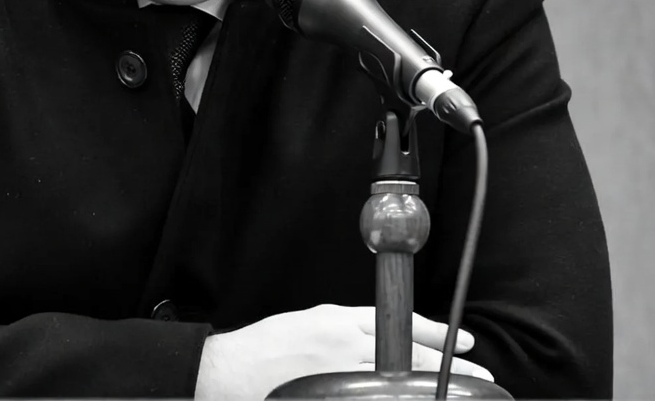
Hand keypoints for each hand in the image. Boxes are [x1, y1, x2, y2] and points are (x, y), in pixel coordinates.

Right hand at [194, 304, 493, 399]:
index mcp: (340, 320)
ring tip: (461, 392)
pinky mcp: (331, 394)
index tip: (465, 341)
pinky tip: (417, 398)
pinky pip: (376, 397)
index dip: (436, 334)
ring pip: (399, 378)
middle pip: (409, 353)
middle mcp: (345, 345)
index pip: (400, 323)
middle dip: (447, 364)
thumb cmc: (271, 345)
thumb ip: (349, 328)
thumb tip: (387, 337)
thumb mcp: (313, 321)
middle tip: (478, 373)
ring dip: (432, 384)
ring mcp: (342, 375)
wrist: (235, 371)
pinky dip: (399, 397)